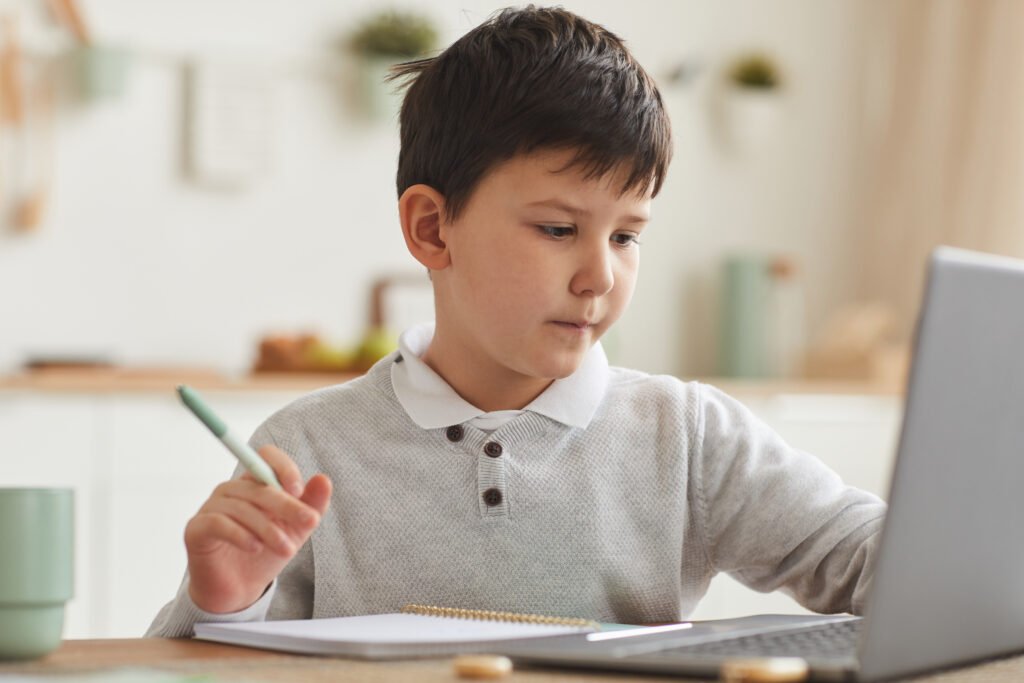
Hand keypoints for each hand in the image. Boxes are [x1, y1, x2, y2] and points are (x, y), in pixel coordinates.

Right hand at [184, 445, 332, 613]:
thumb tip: (324, 479)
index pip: (266, 456)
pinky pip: (219, 524)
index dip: (284, 468)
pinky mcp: (196, 528)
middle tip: (310, 522)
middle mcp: (231, 489)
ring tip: (287, 549)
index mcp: (255, 482)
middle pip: (259, 486)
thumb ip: (312, 504)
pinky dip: (240, 535)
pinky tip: (256, 548)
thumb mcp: (296, 529)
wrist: (238, 590)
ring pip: (243, 508)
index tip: (299, 490)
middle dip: (288, 505)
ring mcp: (211, 507)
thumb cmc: (266, 552)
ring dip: (269, 529)